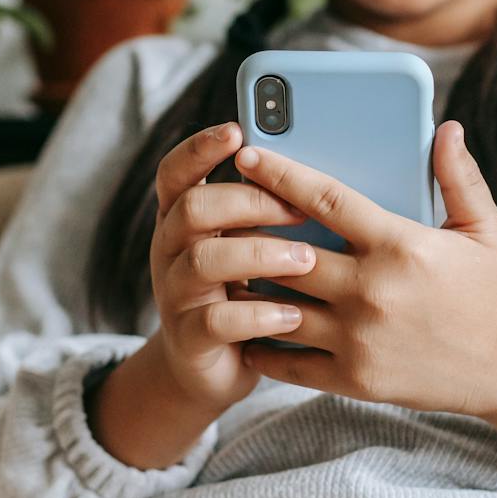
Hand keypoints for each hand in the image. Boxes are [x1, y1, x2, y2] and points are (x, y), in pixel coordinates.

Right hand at [149, 121, 323, 414]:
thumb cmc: (253, 291)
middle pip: (193, 208)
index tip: (237, 129)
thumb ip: (272, 209)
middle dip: (247, 201)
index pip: (176, 171)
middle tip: (297, 210)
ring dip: (259, 254)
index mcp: (183, 218)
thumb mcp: (254, 244)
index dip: (200, 148)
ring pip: (204, 260)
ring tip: (305, 260)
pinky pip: (216, 320)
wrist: (218, 368)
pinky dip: (258, 315)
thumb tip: (325, 166)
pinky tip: (293, 315)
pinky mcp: (190, 339)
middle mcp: (171, 250)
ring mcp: (175, 295)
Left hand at [228, 119, 496, 418]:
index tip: (247, 155)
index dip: (280, 174)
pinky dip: (260, 342)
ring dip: (248, 286)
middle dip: (249, 231)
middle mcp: (373, 291)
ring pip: (278, 307)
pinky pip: (288, 360)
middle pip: (287, 254)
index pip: (325, 199)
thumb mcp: (482, 228)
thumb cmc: (491, 291)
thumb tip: (446, 127)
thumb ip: (458, 176)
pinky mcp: (353, 379)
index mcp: (400, 245)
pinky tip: (243, 324)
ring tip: (225, 266)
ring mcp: (359, 339)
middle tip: (220, 213)